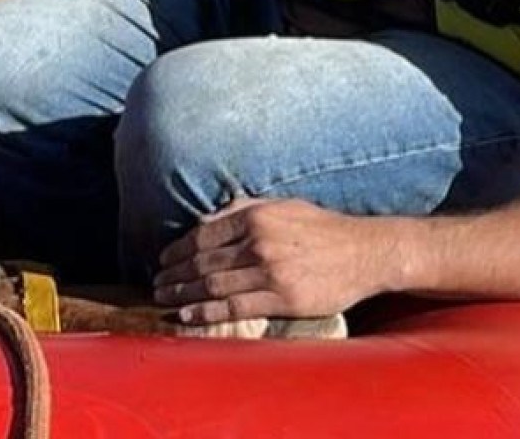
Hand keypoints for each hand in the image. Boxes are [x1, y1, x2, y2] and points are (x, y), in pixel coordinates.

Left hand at [152, 197, 385, 323]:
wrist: (364, 252)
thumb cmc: (322, 228)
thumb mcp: (281, 205)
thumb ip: (243, 209)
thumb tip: (206, 220)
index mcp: (256, 216)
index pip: (203, 235)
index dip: (177, 249)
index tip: (163, 259)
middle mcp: (259, 242)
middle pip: (203, 261)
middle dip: (174, 274)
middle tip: (155, 283)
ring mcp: (270, 272)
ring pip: (213, 285)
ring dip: (183, 294)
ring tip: (164, 299)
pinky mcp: (283, 299)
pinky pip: (235, 308)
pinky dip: (206, 313)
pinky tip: (188, 315)